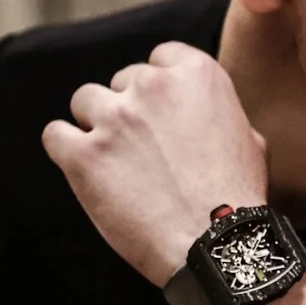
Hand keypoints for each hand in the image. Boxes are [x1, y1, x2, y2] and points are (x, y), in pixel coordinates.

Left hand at [41, 42, 268, 285]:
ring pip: (85, 101)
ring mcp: (115, 118)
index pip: (161, 58)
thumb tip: (203, 114)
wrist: (216, 246)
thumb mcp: (250, 139)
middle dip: (130, 110)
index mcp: (196, 75)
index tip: (161, 113)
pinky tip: (82, 168)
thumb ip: (217, 113)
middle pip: (123, 80)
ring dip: (95, 125)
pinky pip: (55, 135)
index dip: (159, 87)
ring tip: (113, 162)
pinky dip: (65, 150)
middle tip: (142, 150)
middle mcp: (152, 86)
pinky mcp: (83, 154)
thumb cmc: (238, 198)